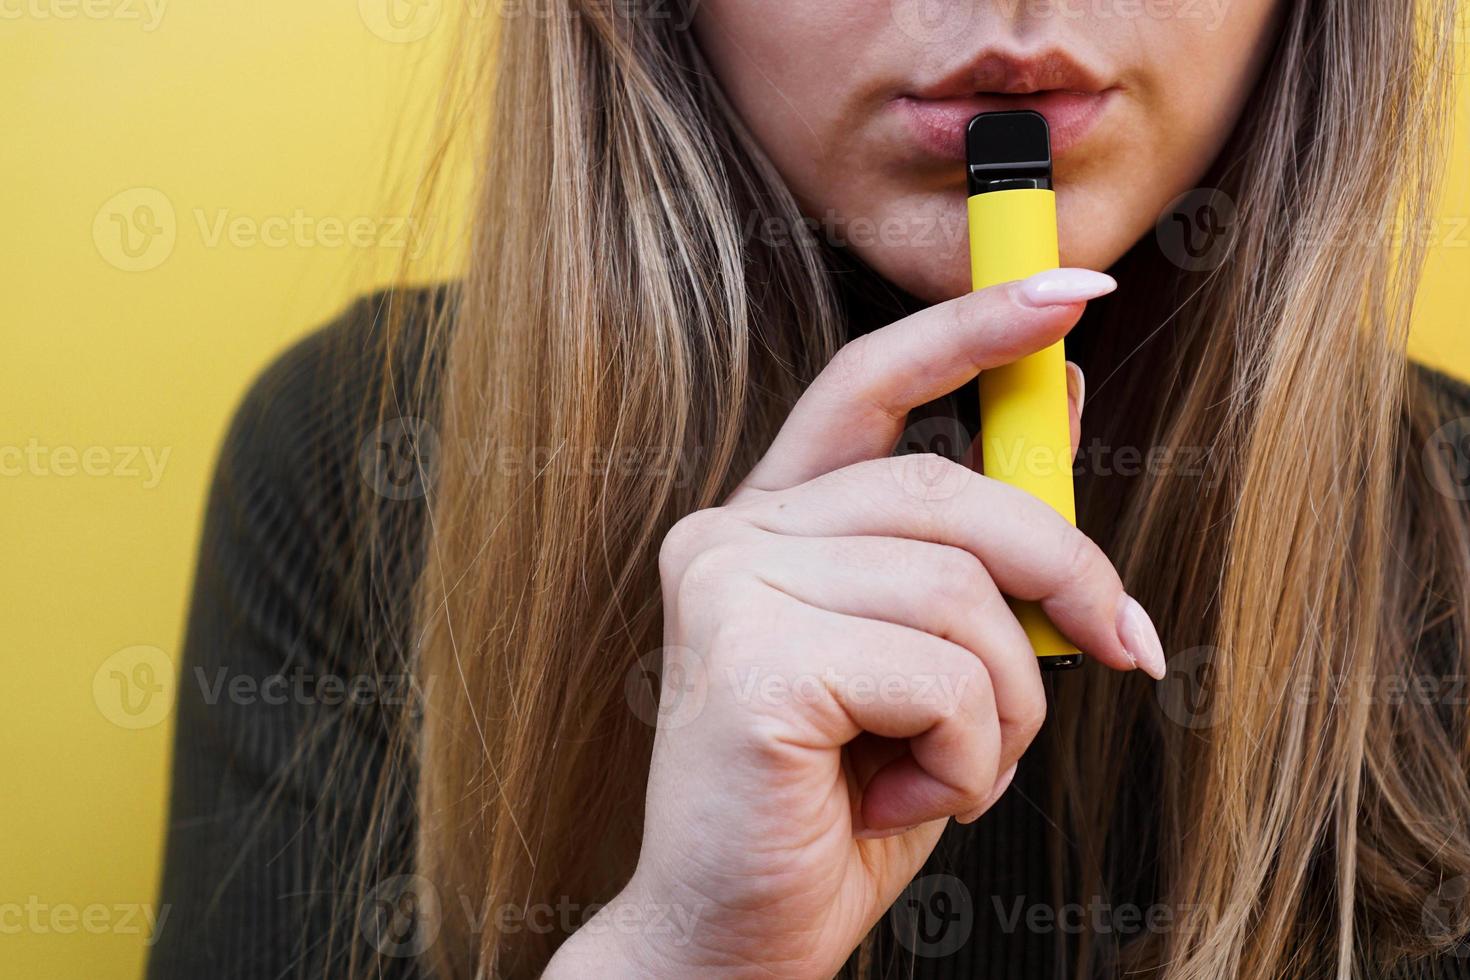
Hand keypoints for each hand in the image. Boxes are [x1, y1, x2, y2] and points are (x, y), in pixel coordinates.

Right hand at [546, 269, 1163, 978]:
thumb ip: (977, 543)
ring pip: (960, 591)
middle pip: (950, 492)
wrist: (736, 940)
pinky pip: (941, 672)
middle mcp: (731, 533)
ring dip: (1011, 702)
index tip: (1074, 288)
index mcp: (769, 522)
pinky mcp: (751, 658)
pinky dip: (970, 753)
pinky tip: (904, 798)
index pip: (868, 383)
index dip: (973, 329)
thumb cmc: (839, 804)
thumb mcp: (932, 658)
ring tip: (961, 770)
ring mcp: (728, 586)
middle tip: (1127, 647)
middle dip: (1067, 569)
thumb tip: (1063, 402)